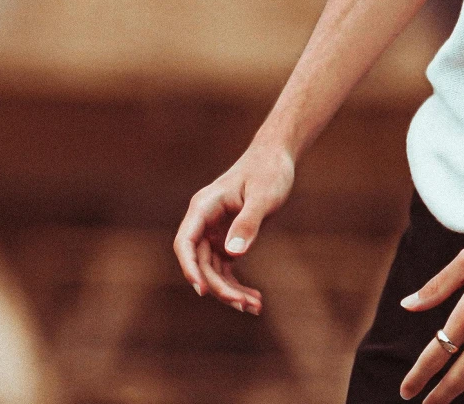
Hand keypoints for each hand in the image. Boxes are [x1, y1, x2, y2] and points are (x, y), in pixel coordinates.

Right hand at [172, 140, 295, 315]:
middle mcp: (204, 222)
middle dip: (219, 287)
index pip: (186, 243)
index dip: (189, 268)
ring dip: (229, 291)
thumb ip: (248, 222)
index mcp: (204, 207)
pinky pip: (225, 269)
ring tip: (255, 307)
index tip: (201, 290)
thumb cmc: (269, 171)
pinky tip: (255, 299)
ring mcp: (214, 233)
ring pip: (213, 271)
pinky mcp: (226, 240)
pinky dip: (237, 285)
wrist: (277, 158)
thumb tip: (234, 253)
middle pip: (201, 263)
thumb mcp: (263, 196)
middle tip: (244, 305)